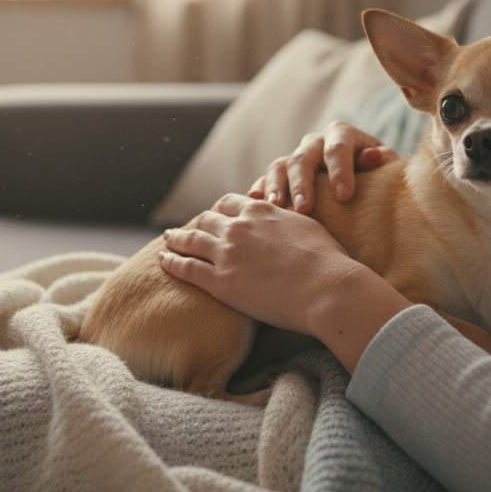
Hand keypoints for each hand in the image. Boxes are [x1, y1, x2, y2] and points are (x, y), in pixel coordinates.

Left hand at [159, 193, 410, 371]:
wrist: (327, 288)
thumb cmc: (328, 261)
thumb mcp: (308, 226)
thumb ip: (288, 220)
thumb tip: (286, 219)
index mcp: (261, 210)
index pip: (229, 203)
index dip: (219, 210)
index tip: (215, 217)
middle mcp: (239, 226)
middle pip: (207, 219)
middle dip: (196, 224)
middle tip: (188, 230)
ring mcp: (227, 253)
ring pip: (191, 240)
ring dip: (176, 239)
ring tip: (168, 240)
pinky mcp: (220, 281)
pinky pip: (186, 268)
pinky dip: (171, 262)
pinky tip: (162, 260)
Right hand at [249, 121, 398, 213]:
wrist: (365, 180)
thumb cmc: (379, 175)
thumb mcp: (387, 167)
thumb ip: (382, 161)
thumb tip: (372, 156)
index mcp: (341, 134)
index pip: (337, 148)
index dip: (340, 171)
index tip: (345, 196)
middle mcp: (314, 143)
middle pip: (303, 158)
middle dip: (303, 184)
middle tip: (306, 209)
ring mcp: (296, 158)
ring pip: (280, 166)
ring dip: (276, 186)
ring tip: (277, 207)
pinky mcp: (282, 175)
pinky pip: (266, 179)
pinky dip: (260, 188)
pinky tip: (256, 201)